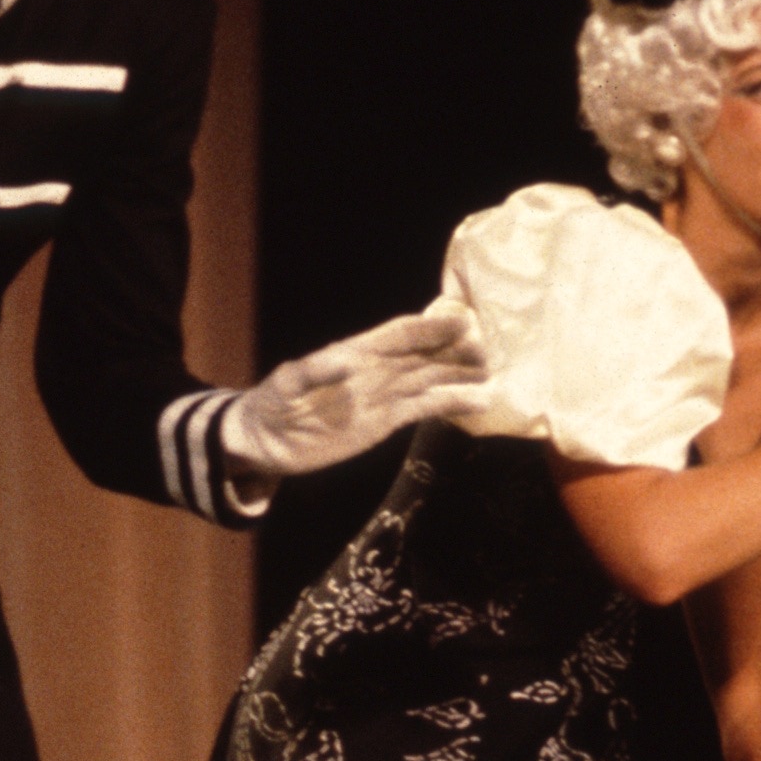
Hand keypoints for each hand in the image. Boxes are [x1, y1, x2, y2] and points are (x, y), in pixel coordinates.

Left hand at [220, 301, 488, 484]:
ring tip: (493, 372)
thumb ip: (314, 371)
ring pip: (430, 379)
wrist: (267, 441)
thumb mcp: (286, 384)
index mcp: (356, 351)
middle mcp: (377, 369)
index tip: (463, 319)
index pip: (400, 334)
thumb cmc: (273, 403)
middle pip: (424, 354)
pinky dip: (450, 405)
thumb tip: (347, 359)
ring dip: (460, 375)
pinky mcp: (386, 422)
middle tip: (490, 348)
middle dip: (456, 349)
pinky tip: (478, 402)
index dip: (430, 326)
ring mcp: (384, 395)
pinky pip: (423, 409)